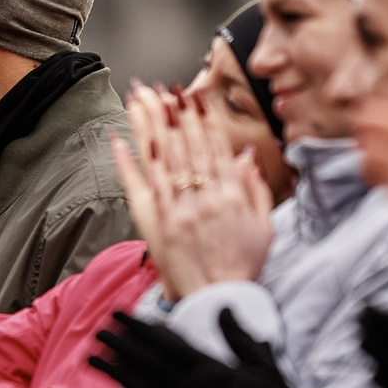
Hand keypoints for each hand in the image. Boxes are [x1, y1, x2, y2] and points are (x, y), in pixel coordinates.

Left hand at [89, 308, 310, 387]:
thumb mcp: (265, 370)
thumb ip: (241, 340)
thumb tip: (224, 310)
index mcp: (211, 371)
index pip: (168, 343)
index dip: (142, 329)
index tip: (122, 316)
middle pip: (148, 363)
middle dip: (121, 345)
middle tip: (99, 331)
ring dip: (114, 373)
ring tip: (93, 359)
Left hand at [110, 81, 273, 298]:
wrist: (219, 299)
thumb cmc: (243, 265)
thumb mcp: (264, 226)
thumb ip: (255, 189)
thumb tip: (245, 156)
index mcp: (232, 195)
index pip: (215, 147)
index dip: (203, 120)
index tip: (194, 98)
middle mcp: (205, 197)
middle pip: (187, 146)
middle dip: (176, 114)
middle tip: (165, 88)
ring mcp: (180, 209)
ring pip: (163, 158)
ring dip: (151, 126)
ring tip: (142, 100)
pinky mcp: (159, 224)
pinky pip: (142, 186)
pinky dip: (131, 161)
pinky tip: (123, 139)